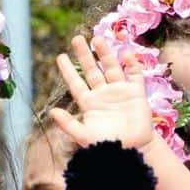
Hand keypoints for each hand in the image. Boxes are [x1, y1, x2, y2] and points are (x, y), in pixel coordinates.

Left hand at [50, 35, 152, 149]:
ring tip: (98, 39)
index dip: (68, 70)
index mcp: (89, 103)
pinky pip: (134, 75)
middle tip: (77, 39)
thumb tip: (52, 111)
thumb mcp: (84, 135)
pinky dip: (132, 64)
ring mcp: (120, 91)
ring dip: (105, 54)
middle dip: (85, 55)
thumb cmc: (106, 144)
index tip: (61, 56)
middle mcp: (103, 94)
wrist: (132, 150)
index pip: (76, 83)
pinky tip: (126, 53)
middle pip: (92, 70)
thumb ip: (68, 124)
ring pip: (111, 68)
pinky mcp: (136, 93)